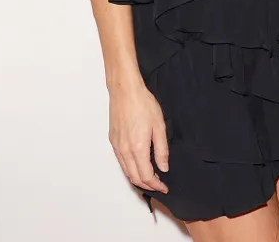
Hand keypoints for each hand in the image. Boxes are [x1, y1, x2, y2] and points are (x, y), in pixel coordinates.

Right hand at [108, 78, 169, 193]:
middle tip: (159, 184)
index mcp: (138, 148)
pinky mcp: (113, 142)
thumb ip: (161, 149)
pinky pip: (121, 162)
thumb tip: (163, 167)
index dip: (156, 185)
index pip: (146, 176)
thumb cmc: (143, 104)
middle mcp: (125, 151)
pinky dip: (130, 169)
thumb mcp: (159, 126)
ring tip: (151, 177)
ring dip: (138, 178)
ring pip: (127, 171)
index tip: (164, 187)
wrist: (125, 92)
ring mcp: (117, 147)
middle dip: (147, 185)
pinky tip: (139, 165)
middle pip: (135, 178)